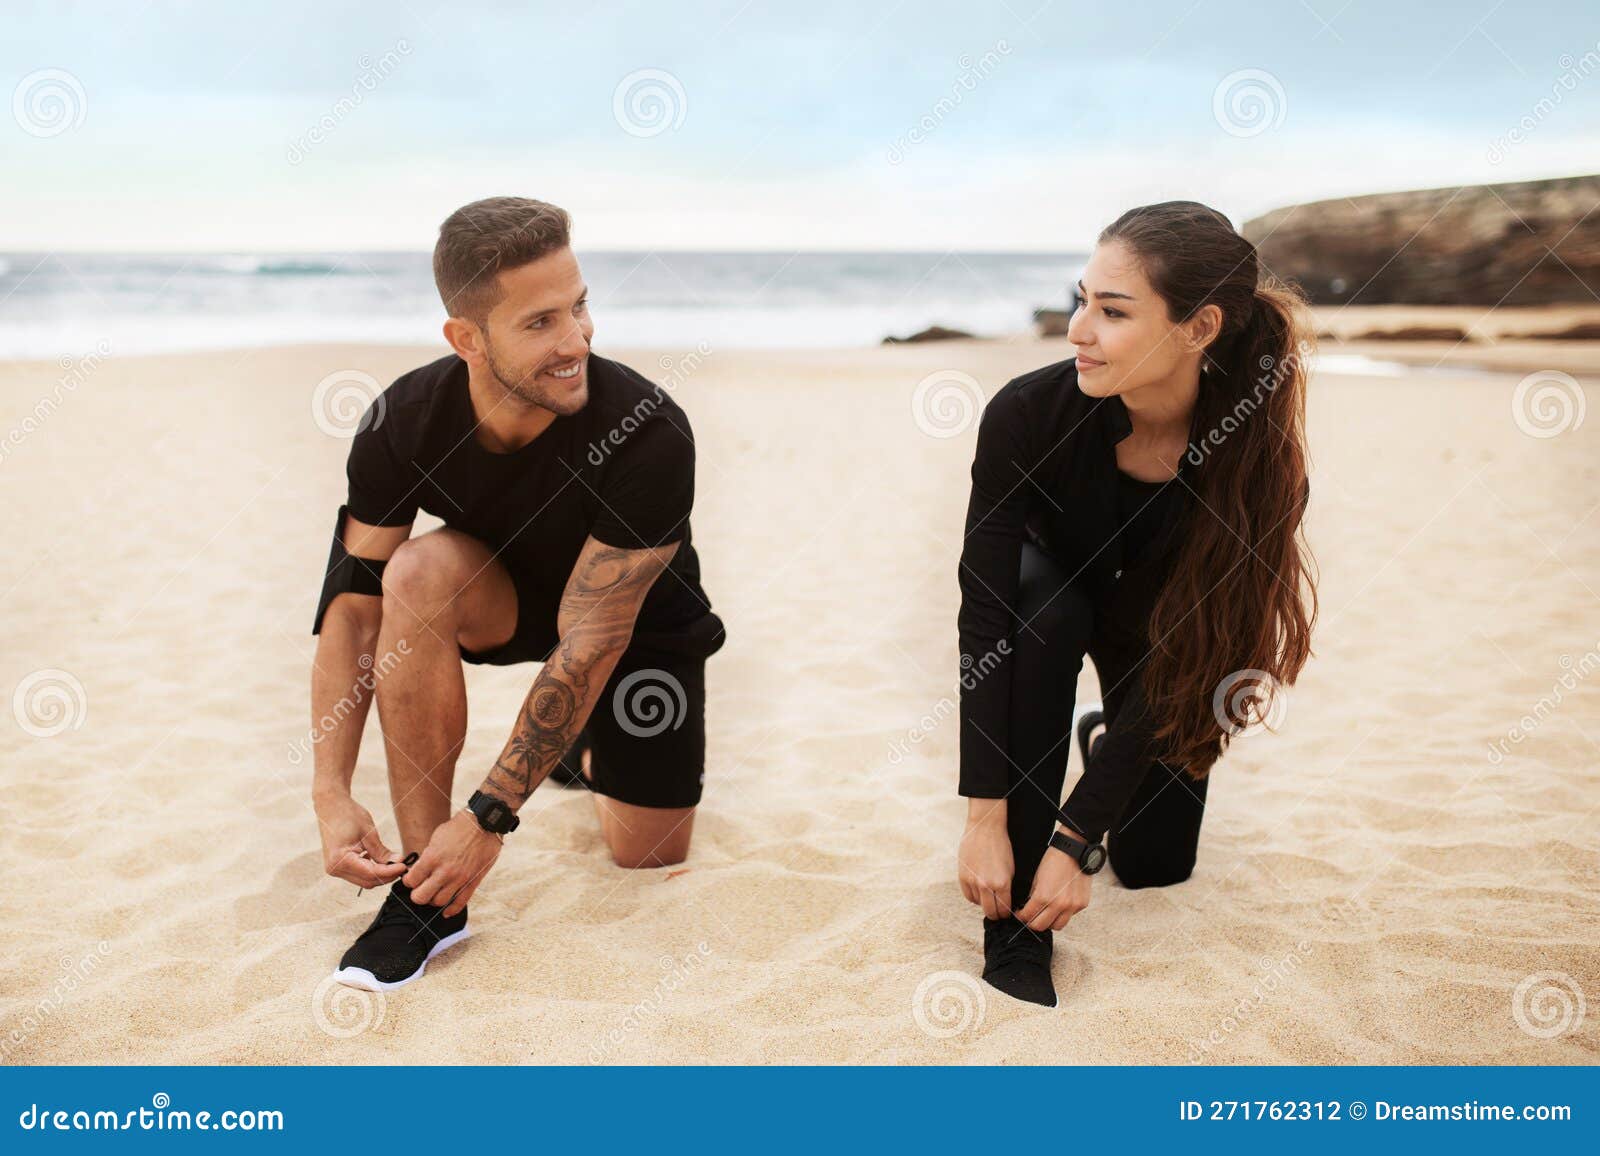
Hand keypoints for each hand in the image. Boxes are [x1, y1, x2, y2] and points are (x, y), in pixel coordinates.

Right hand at [314, 792, 405, 887]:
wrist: (330, 806)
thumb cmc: (348, 815)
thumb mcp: (369, 832)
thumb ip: (382, 852)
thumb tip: (398, 862)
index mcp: (340, 859)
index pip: (371, 874)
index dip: (390, 872)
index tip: (404, 866)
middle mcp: (335, 869)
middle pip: (367, 881)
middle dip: (387, 875)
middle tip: (403, 865)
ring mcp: (334, 870)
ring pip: (364, 880)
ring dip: (380, 874)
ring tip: (394, 863)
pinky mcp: (338, 867)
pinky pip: (358, 874)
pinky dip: (371, 871)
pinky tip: (380, 860)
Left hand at [404, 810, 502, 916]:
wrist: (485, 823)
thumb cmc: (459, 827)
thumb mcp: (437, 837)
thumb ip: (428, 856)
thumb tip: (421, 869)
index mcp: (432, 858)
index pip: (411, 881)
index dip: (408, 881)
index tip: (412, 879)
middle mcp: (444, 871)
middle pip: (421, 897)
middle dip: (417, 894)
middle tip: (420, 889)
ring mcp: (460, 878)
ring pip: (439, 902)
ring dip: (433, 900)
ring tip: (435, 893)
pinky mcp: (473, 882)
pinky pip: (460, 903)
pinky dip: (450, 910)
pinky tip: (446, 911)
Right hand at [958, 798, 1014, 918]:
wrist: (985, 828)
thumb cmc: (1001, 846)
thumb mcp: (1011, 869)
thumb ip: (1007, 887)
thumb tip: (1006, 901)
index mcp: (1002, 883)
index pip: (1004, 909)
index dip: (1006, 913)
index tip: (1006, 912)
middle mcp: (986, 885)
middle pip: (991, 912)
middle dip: (996, 914)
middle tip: (998, 912)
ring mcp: (973, 881)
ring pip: (978, 903)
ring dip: (984, 902)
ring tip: (988, 896)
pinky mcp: (962, 876)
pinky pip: (968, 895)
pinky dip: (974, 896)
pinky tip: (979, 891)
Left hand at [1016, 828, 1092, 931]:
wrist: (1074, 850)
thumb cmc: (1054, 860)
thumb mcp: (1036, 877)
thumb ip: (1033, 895)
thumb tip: (1028, 908)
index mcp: (1044, 896)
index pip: (1028, 917)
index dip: (1021, 917)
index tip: (1020, 915)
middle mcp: (1059, 904)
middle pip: (1041, 926)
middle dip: (1033, 922)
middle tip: (1030, 917)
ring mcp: (1072, 906)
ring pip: (1057, 926)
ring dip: (1049, 922)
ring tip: (1045, 914)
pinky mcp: (1082, 904)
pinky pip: (1070, 916)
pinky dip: (1063, 914)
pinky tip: (1059, 905)